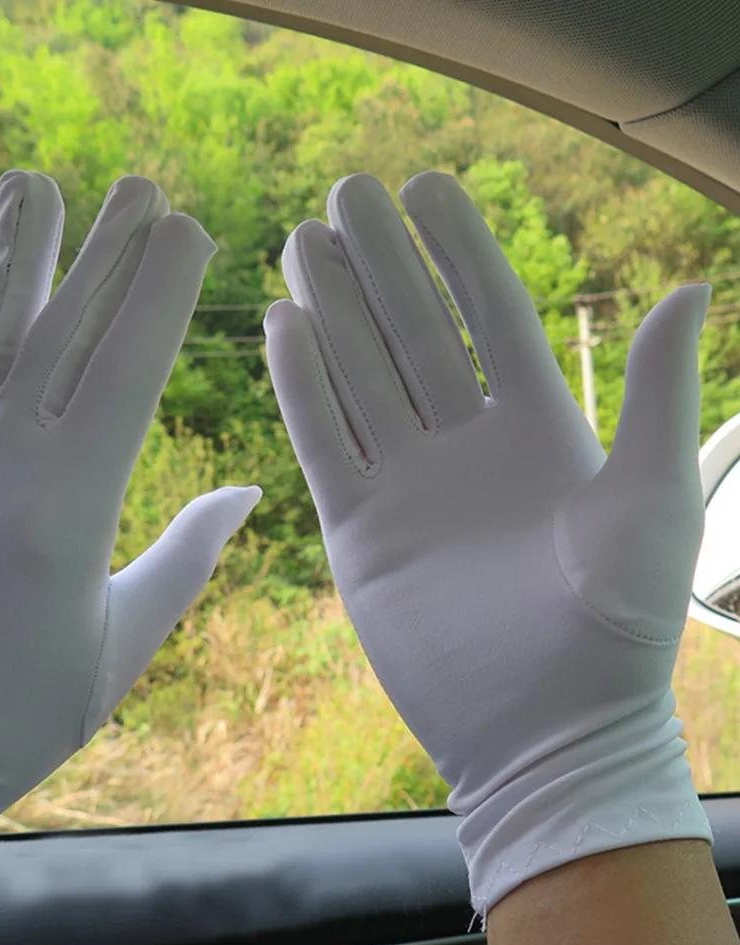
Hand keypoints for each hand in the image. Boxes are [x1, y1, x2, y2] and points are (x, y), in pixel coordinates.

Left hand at [0, 171, 259, 917]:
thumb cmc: (30, 711)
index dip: (158, 295)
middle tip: (141, 183)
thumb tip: (249, 487)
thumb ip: (187, 553)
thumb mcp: (127, 640)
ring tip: (36, 180)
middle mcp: (3, 468)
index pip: (124, 375)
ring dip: (16, 254)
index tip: (190, 229)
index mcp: (68, 512)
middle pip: (61, 335)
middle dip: (107, 253)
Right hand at [264, 170, 711, 921]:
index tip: (428, 185)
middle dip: (380, 263)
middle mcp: (466, 446)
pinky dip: (301, 387)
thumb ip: (658, 396)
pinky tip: (281, 327)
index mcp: (539, 430)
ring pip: (359, 376)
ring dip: (331, 308)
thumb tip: (687, 289)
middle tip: (344, 192)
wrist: (544, 734)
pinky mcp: (360, 530)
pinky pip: (323, 442)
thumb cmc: (615, 631)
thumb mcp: (652, 503)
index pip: (488, 314)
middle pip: (412, 332)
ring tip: (302, 241)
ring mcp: (407, 485)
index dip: (458, 250)